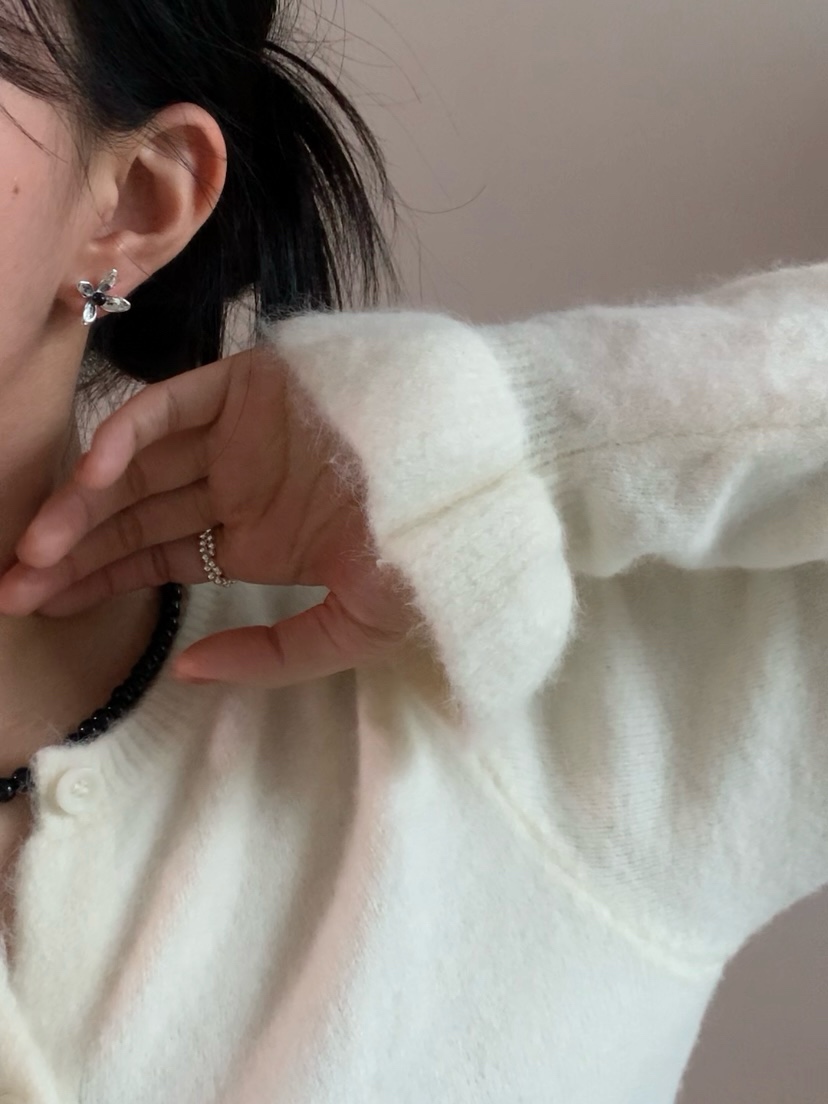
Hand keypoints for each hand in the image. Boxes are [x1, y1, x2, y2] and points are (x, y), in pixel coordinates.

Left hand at [0, 345, 416, 686]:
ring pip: (139, 465)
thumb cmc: (426, 559)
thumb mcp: (350, 632)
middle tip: (13, 587)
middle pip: (135, 515)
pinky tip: (91, 483)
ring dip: (83, 504)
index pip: (159, 556)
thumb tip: (185, 669)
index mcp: (259, 540)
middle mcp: (239, 486)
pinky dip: (125, 439)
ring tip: (36, 551)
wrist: (477, 483)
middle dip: (74, 552)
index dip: (99, 580)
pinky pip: (169, 410)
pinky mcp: (248, 387)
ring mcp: (240, 435)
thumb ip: (269, 655)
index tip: (43, 607)